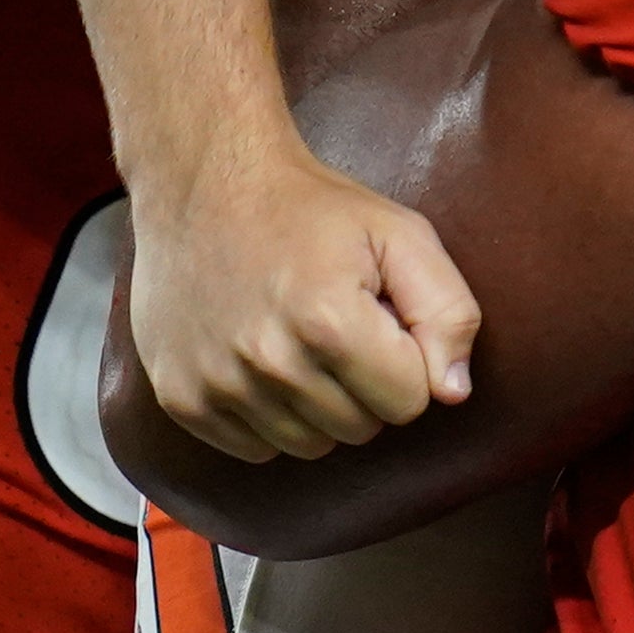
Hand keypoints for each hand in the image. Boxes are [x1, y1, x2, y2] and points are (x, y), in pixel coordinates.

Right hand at [125, 139, 483, 461]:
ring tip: (300, 339)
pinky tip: (261, 358)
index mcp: (329, 321)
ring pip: (309, 446)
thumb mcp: (401, 234)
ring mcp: (217, 385)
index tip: (383, 320)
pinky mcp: (179, 399)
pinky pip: (255, 449)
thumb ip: (447, 311)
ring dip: (318, 404)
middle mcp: (268, 363)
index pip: (410, 402)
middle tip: (340, 324)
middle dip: (365, 384)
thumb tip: (453, 392)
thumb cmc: (311, 209)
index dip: (408, 360)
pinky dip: (269, 415)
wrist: (206, 183)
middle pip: (360, 429)